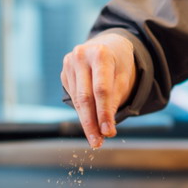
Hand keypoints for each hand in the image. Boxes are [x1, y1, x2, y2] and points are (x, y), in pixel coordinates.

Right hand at [60, 33, 135, 147]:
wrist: (108, 45)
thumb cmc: (118, 63)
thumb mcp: (124, 78)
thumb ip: (115, 101)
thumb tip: (106, 129)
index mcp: (100, 54)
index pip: (101, 90)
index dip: (104, 113)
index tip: (109, 133)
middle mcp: (81, 56)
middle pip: (85, 97)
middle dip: (92, 123)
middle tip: (97, 143)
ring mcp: (69, 63)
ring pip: (77, 100)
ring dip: (86, 121)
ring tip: (95, 138)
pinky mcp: (64, 71)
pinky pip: (73, 97)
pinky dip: (82, 111)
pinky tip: (89, 122)